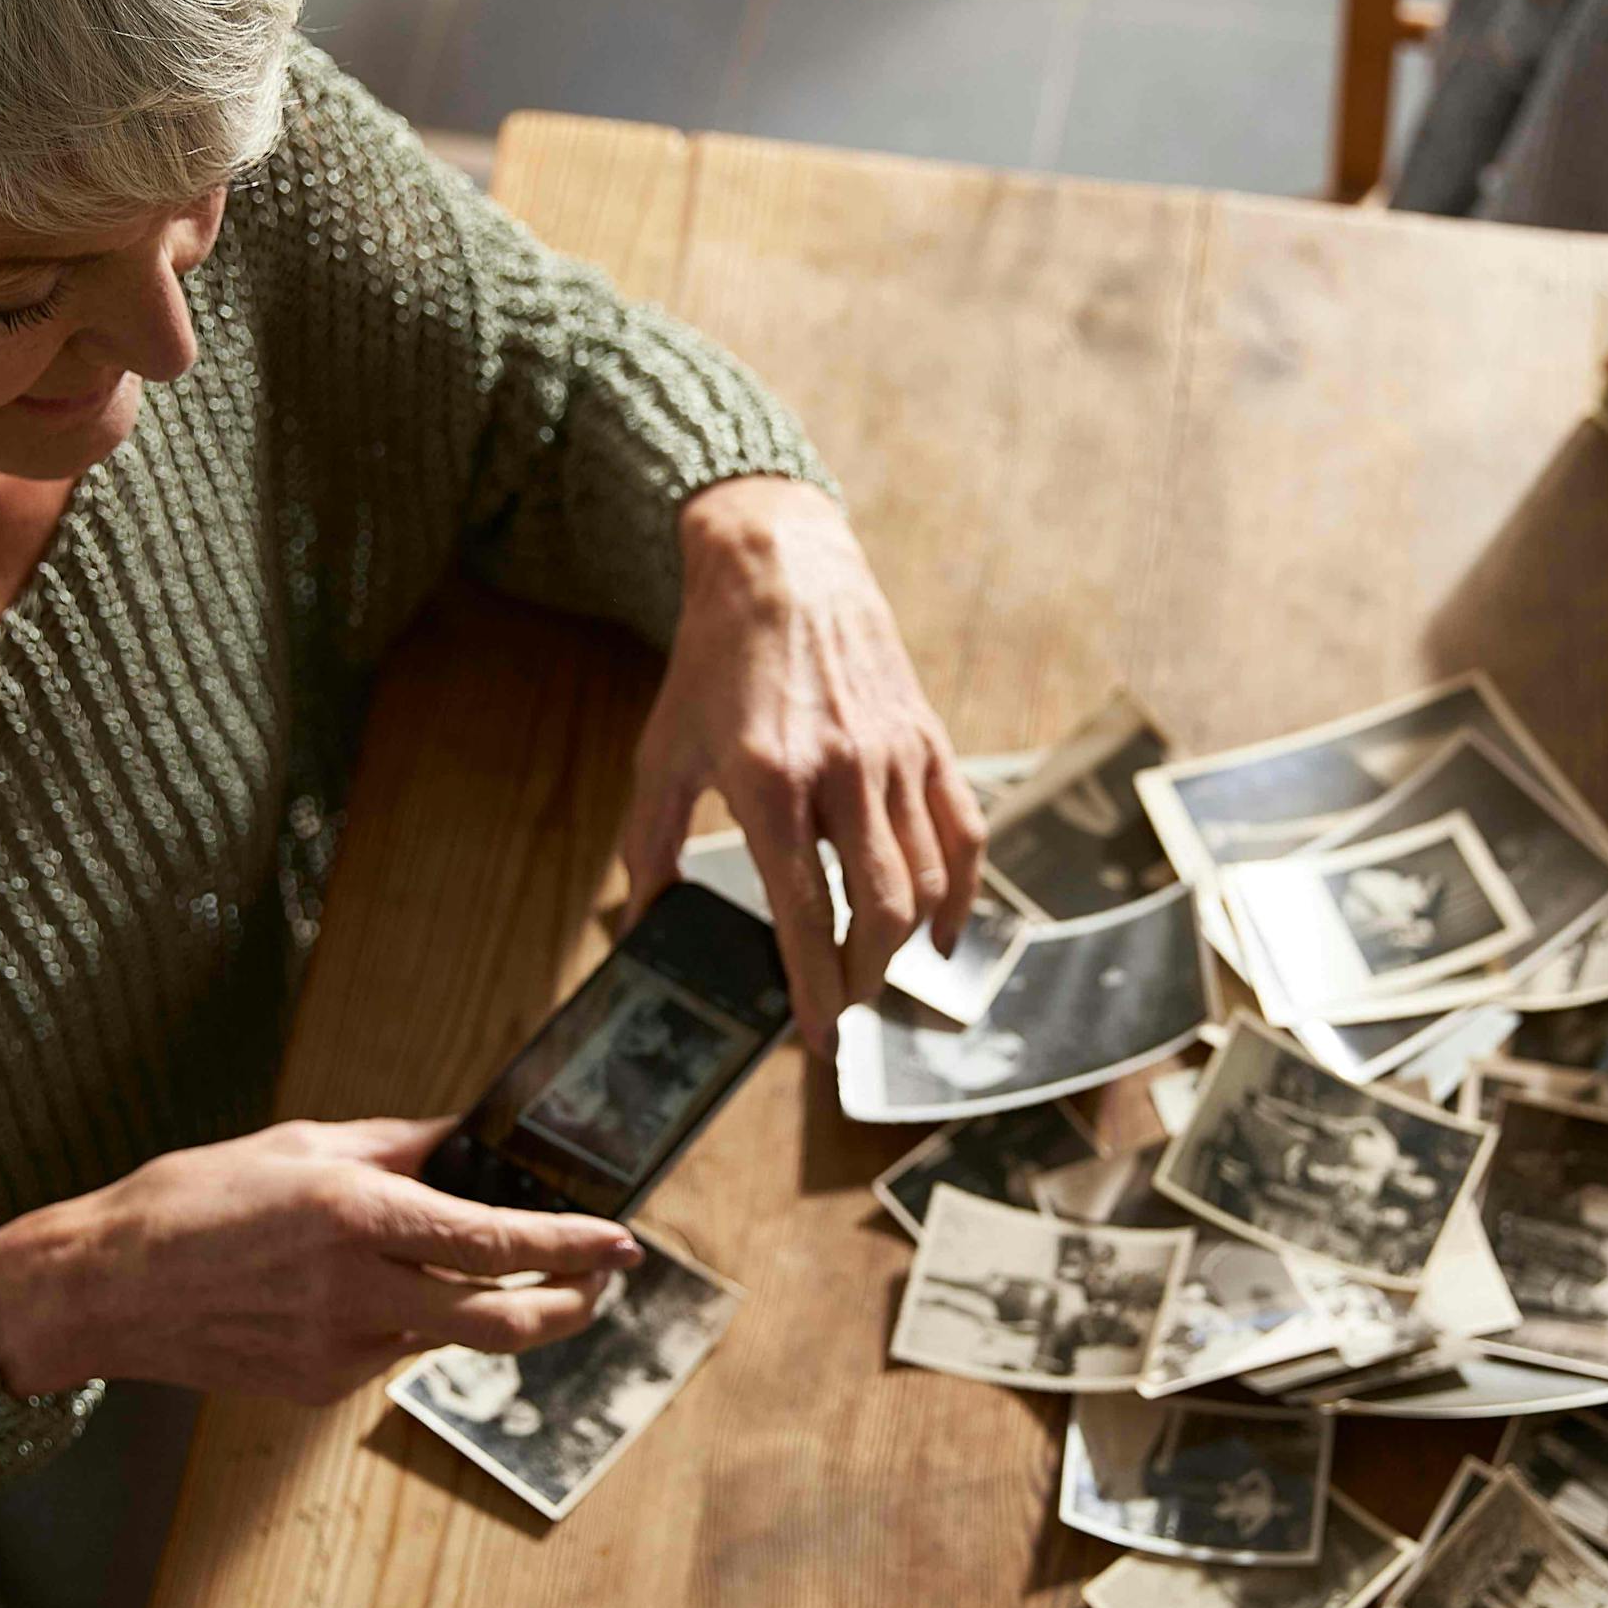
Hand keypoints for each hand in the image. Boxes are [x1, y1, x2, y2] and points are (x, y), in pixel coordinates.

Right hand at [0, 1117, 639, 1403]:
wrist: (102, 1287)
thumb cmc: (190, 1202)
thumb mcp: (300, 1144)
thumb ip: (396, 1146)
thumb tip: (466, 1140)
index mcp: (356, 1216)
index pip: (496, 1241)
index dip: (572, 1246)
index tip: (621, 1241)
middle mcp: (356, 1291)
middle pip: (503, 1323)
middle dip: (569, 1308)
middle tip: (598, 1285)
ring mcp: (337, 1351)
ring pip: (445, 1337)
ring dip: (480, 1309)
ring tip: (479, 1272)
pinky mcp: (316, 1388)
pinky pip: (389, 1354)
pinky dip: (402, 1322)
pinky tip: (362, 1293)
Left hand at [620, 479, 985, 1050]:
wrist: (782, 568)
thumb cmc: (715, 664)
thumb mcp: (663, 752)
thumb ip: (650, 846)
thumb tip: (644, 927)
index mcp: (769, 780)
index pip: (804, 910)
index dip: (815, 986)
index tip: (817, 1039)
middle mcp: (842, 771)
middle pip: (879, 910)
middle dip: (864, 978)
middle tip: (842, 1007)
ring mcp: (895, 755)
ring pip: (926, 881)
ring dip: (904, 946)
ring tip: (873, 973)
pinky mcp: (929, 741)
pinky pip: (963, 835)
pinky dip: (960, 895)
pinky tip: (939, 935)